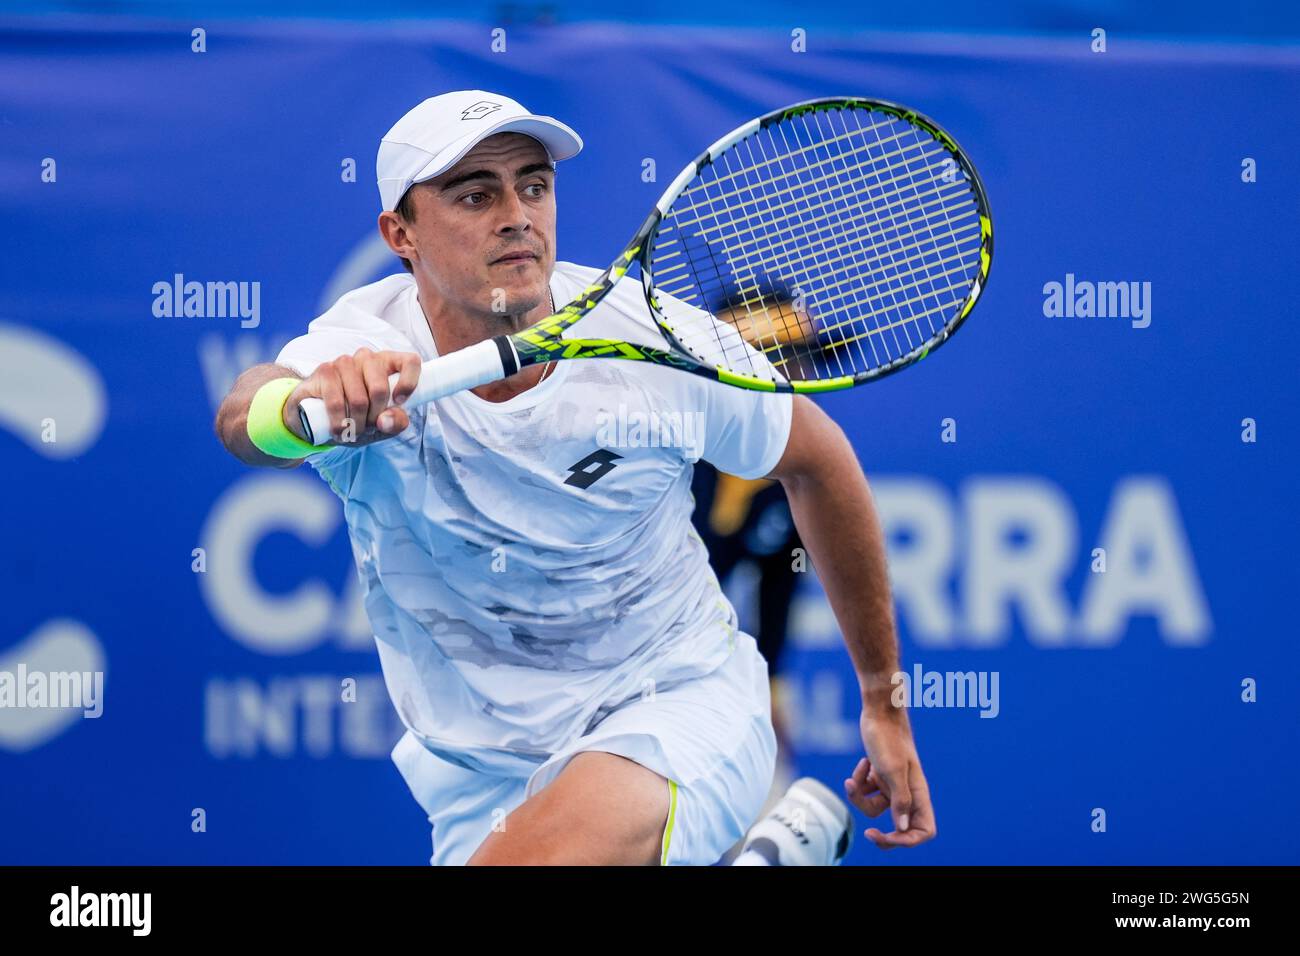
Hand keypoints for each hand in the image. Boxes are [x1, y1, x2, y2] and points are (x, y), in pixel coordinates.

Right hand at [284, 349, 420, 445]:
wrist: (317, 418)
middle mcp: (367, 358)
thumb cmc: (358, 417)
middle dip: (374, 416)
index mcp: (389, 364)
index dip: (409, 383)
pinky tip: (338, 430)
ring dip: (356, 424)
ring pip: (358, 400)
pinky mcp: (324, 371)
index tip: (399, 402)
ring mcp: (345, 362)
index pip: (410, 361)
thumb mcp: (383, 425)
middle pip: (380, 389)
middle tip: (367, 426)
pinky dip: (339, 423)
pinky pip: (336, 402)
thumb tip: (385, 421)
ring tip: (351, 430)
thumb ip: (395, 423)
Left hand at [844, 709, 936, 849]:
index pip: (924, 829)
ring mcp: (892, 785)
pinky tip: (862, 765)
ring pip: (875, 809)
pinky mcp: (879, 777)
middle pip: (901, 828)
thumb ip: (899, 799)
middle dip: (883, 834)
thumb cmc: (888, 737)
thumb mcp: (892, 769)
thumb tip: (903, 828)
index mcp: (918, 793)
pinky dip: (859, 782)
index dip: (908, 839)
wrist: (879, 711)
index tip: (888, 835)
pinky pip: (866, 792)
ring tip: (854, 778)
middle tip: (869, 834)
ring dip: (860, 796)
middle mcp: (907, 792)